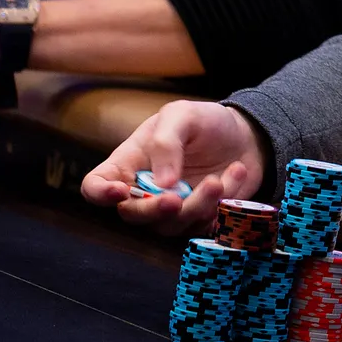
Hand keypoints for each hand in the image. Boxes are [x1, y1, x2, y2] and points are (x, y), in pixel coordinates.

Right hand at [81, 100, 266, 235]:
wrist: (246, 133)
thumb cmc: (205, 121)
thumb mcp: (182, 115)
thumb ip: (166, 142)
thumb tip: (161, 184)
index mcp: (128, 163)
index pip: (95, 186)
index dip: (100, 194)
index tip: (121, 191)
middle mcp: (144, 191)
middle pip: (132, 216)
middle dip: (154, 210)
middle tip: (176, 198)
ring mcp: (172, 208)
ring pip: (171, 225)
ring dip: (198, 205)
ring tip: (220, 178)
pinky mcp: (199, 218)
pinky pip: (203, 226)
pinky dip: (222, 204)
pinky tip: (237, 173)